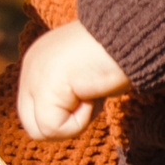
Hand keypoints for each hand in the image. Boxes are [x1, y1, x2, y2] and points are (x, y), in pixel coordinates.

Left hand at [17, 19, 128, 139]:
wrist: (134, 34)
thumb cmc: (122, 56)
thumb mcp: (87, 76)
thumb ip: (71, 93)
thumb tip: (66, 120)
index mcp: (39, 62)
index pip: (34, 113)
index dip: (65, 117)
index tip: (90, 94)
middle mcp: (30, 67)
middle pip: (32, 127)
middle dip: (64, 124)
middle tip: (90, 98)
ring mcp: (33, 75)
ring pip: (41, 131)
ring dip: (75, 121)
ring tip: (92, 92)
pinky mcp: (44, 86)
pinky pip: (54, 127)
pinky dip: (81, 119)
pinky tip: (92, 91)